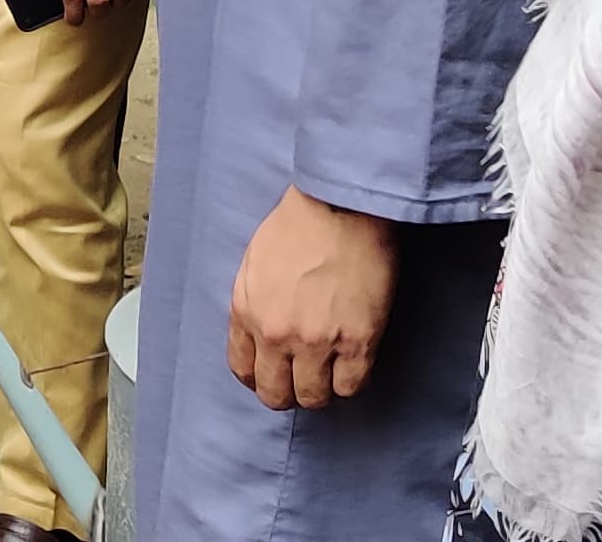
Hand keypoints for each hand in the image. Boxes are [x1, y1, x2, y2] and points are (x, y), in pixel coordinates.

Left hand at [226, 187, 395, 410]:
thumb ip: (252, 301)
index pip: (243, 369)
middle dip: (287, 393)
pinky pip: (351, 386)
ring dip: (321, 391)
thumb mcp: (254, 262)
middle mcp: (276, 334)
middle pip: (275, 393)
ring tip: (330, 375)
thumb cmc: (299, 223)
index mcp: (246, 312)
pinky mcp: (357, 341)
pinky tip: (352, 365)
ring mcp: (317, 341)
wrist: (341, 205)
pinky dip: (351, 382)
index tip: (272, 375)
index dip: (259, 378)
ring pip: (314, 397)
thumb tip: (259, 330)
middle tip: (302, 381)